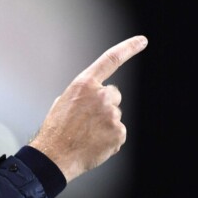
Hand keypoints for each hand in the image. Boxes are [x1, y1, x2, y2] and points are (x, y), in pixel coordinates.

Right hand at [29, 35, 147, 181]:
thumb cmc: (56, 130)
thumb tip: (91, 100)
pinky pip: (118, 133)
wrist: (55, 156)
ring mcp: (112, 114)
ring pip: (115, 116)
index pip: (111, 59)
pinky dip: (109, 139)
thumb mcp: (63, 102)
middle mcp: (101, 95)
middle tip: (88, 121)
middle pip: (114, 95)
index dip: (129, 48)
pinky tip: (94, 143)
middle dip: (105, 105)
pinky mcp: (119, 132)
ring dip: (105, 124)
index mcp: (84, 84)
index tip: (142, 41)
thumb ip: (82, 95)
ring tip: (87, 135)